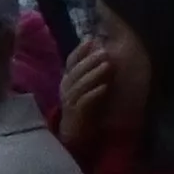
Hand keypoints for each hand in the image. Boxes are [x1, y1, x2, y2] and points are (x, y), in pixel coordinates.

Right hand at [60, 21, 136, 154]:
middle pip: (75, 72)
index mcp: (68, 79)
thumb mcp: (87, 85)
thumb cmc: (85, 106)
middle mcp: (66, 88)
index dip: (80, 51)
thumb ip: (91, 70)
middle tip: (104, 52)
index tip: (92, 40)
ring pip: (79, 86)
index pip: (71, 61)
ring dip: (93, 75)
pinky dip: (94, 94)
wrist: (77, 133)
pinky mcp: (77, 114)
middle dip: (89, 61)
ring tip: (107, 66)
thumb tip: (101, 49)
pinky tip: (104, 87)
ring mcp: (70, 101)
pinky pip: (84, 102)